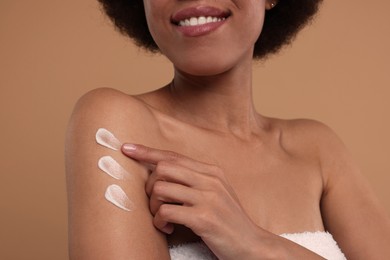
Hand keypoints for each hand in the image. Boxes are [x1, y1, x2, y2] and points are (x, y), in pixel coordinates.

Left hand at [122, 143, 264, 258]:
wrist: (252, 245)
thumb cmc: (228, 219)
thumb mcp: (216, 193)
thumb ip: (194, 180)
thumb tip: (161, 173)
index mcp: (211, 171)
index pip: (173, 155)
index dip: (147, 151)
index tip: (127, 148)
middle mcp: (210, 180)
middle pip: (163, 168)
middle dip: (150, 186)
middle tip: (154, 202)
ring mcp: (208, 198)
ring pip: (160, 189)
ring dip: (153, 206)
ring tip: (162, 218)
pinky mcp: (204, 217)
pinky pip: (166, 211)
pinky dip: (160, 221)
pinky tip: (168, 228)